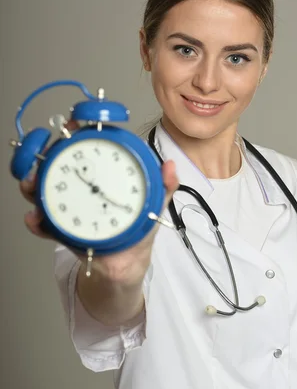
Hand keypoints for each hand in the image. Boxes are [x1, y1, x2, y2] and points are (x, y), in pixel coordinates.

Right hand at [20, 122, 178, 284]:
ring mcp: (69, 206)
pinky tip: (36, 219)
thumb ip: (164, 186)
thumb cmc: (138, 228)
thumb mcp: (154, 204)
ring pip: (44, 190)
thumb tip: (170, 166)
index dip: (77, 133)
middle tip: (44, 158)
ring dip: (34, 186)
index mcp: (103, 176)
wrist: (127, 263)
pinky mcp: (62, 229)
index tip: (73, 125)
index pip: (87, 148)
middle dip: (45, 158)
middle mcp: (83, 187)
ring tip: (33, 186)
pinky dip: (37, 222)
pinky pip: (45, 224)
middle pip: (57, 165)